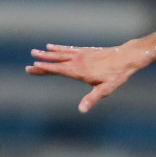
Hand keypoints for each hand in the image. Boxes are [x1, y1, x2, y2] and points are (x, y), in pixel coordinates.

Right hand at [27, 43, 147, 112]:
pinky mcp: (85, 50)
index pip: (58, 70)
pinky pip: (69, 49)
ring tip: (35, 51)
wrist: (126, 57)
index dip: (45, 68)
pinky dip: (59, 48)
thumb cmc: (117, 75)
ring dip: (47, 53)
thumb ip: (92, 99)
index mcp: (79, 71)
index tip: (31, 67)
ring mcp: (81, 54)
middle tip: (28, 64)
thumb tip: (81, 110)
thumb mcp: (105, 90)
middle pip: (56, 62)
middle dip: (42, 62)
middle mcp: (78, 61)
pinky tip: (51, 46)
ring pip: (60, 53)